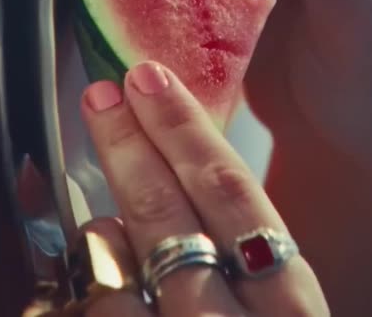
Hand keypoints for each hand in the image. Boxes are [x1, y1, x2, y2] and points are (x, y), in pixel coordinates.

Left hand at [78, 62, 328, 315]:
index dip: (183, 127)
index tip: (149, 78)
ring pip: (113, 270)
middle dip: (127, 144)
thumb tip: (181, 169)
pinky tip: (97, 286)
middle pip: (164, 214)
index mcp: (284, 300)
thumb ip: (242, 246)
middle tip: (101, 95)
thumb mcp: (279, 303)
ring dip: (103, 235)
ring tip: (105, 230)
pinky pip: (89, 306)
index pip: (230, 191)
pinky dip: (87, 286)